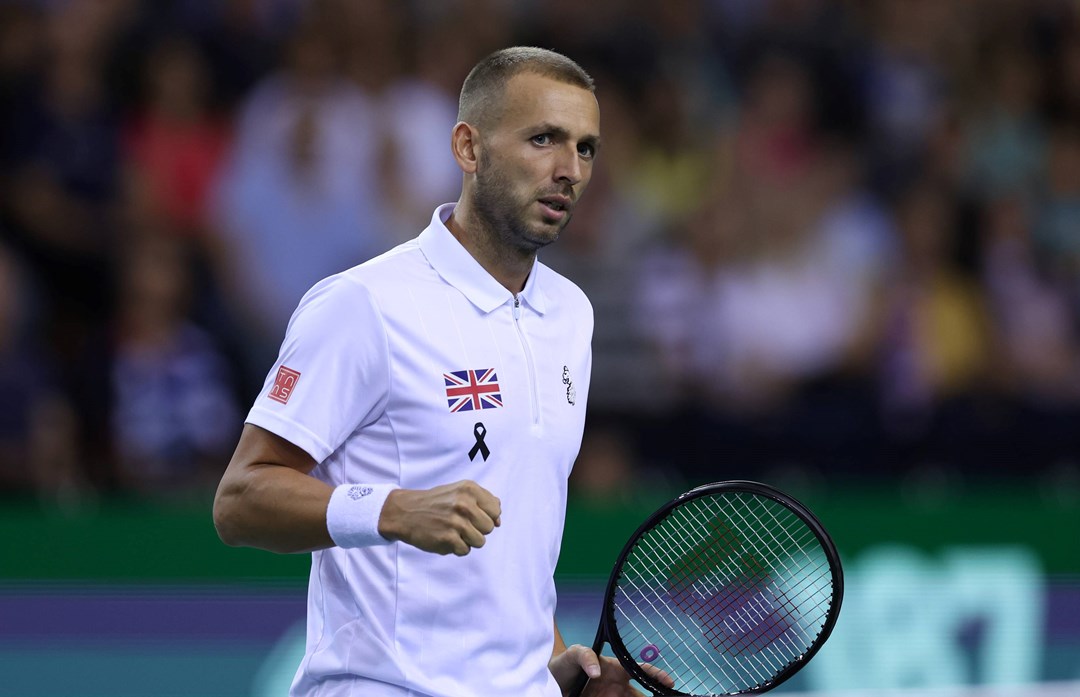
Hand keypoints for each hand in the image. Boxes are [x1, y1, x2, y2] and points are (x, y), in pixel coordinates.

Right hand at [378, 480, 500, 554]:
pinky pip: (465, 551)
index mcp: (469, 490)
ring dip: (467, 540)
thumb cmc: (436, 502)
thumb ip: (483, 502)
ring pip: (480, 542)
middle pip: (489, 528)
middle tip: (460, 524)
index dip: (487, 516)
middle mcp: (464, 504)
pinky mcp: (447, 539)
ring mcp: (456, 522)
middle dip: (477, 529)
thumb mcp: (460, 492)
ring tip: (452, 531)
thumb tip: (499, 521)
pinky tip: (444, 537)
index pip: (496, 510)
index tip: (473, 515)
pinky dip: (456, 548)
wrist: (405, 512)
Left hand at [550, 644, 673, 696]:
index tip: (669, 682)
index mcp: (616, 670)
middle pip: (641, 696)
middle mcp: (617, 688)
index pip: (642, 671)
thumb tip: (597, 671)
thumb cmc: (564, 665)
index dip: (657, 675)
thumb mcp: (573, 654)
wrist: (548, 683)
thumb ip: (585, 655)